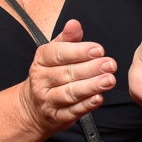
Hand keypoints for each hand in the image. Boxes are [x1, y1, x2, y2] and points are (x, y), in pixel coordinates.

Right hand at [17, 19, 117, 133]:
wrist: (31, 108)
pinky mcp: (56, 117)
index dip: (79, 51)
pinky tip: (98, 98)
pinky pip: (72, 111)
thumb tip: (74, 23)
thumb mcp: (53, 54)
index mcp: (41, 61)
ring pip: (70, 92)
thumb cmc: (49, 75)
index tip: (98, 49)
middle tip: (110, 64)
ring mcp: (48, 100)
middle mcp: (42, 80)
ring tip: (109, 80)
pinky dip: (86, 105)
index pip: (58, 53)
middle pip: (67, 73)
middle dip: (91, 68)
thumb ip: (67, 39)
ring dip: (91, 86)